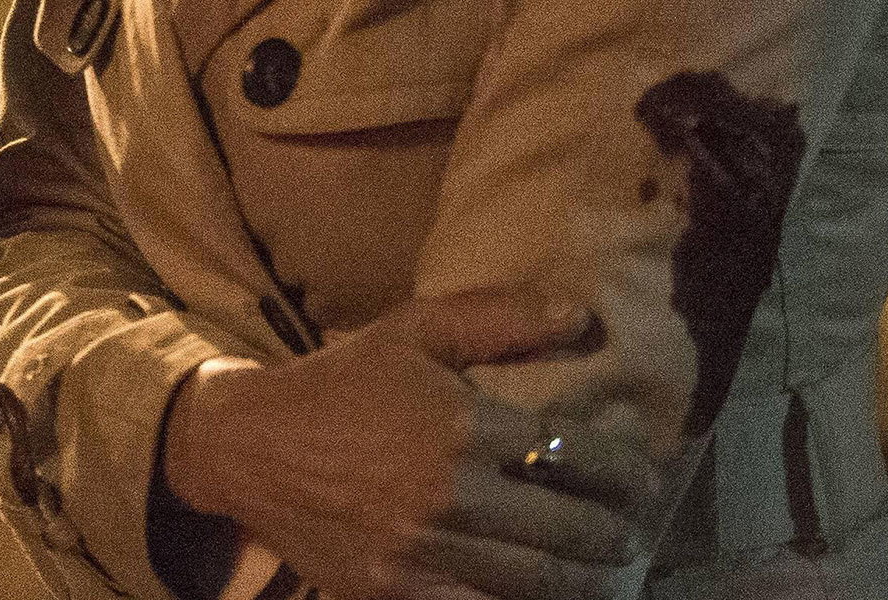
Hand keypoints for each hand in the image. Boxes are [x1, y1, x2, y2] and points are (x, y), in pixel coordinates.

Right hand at [162, 287, 656, 599]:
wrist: (245, 447)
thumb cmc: (337, 383)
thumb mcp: (410, 331)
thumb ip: (496, 317)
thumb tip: (582, 315)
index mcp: (461, 425)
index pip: (580, 458)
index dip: (628, 475)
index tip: (642, 479)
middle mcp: (451, 494)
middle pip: (572, 530)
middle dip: (616, 534)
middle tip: (630, 532)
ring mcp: (424, 552)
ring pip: (540, 583)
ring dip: (587, 582)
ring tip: (605, 574)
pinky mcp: (397, 594)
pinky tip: (542, 595)